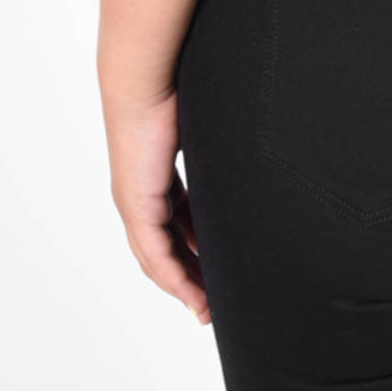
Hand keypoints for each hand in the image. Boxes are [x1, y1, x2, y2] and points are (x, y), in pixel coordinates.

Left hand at [102, 87, 210, 324]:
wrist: (146, 81)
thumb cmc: (176, 93)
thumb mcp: (205, 133)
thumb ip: (221, 150)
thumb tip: (256, 138)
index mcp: (156, 179)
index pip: (175, 226)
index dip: (196, 250)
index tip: (218, 269)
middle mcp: (140, 196)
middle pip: (166, 248)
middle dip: (191, 277)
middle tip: (214, 303)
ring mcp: (135, 203)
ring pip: (159, 259)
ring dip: (183, 285)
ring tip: (206, 309)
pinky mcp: (136, 207)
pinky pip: (155, 254)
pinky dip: (174, 278)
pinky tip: (192, 295)